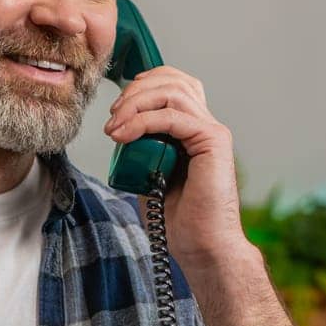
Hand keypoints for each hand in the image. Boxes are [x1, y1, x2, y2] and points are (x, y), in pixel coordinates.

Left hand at [103, 68, 248, 272]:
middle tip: (112, 116)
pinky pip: (173, 116)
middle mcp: (205, 124)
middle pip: (172, 79)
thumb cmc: (179, 219)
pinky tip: (124, 135)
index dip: (142, 86)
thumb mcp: (149, 174)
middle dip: (135, 90)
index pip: (172, 84)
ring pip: (172, 90)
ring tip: (114, 127)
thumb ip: (141, 148)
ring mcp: (212, 131)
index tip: (115, 110)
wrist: (202, 246)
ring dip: (135, 103)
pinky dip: (143, 121)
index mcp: (192, 130)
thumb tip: (118, 130)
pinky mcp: (214, 141)